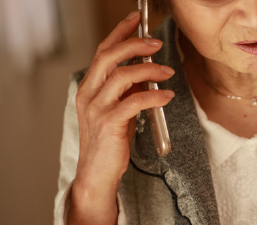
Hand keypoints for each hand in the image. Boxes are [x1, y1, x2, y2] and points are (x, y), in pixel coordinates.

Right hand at [67, 10, 175, 224]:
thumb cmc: (109, 143)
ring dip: (149, 70)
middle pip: (109, 57)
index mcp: (89, 87)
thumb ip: (126, 91)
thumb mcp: (117, 111)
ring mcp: (96, 109)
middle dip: (134, 44)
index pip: (102, 51)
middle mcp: (88, 94)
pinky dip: (154, 96)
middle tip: (156, 43)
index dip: (120, 32)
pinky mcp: (109, 124)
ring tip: (168, 72)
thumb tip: (147, 72)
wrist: (97, 175)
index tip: (137, 18)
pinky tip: (167, 96)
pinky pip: (134, 102)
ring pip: (122, 76)